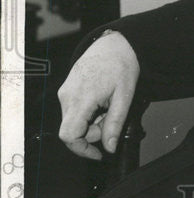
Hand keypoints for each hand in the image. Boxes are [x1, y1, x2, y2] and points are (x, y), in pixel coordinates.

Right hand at [58, 31, 139, 159]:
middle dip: (94, 132)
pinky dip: (88, 112)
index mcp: (80, 98)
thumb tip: (109, 148)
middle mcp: (66, 96)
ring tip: (109, 104)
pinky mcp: (66, 90)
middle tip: (113, 117)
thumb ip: (115, 123)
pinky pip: (74, 110)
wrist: (113, 44)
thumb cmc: (120, 64)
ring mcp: (64, 92)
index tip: (98, 153)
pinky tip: (101, 100)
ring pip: (74, 121)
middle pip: (73, 130)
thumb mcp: (124, 97)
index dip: (82, 150)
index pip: (69, 135)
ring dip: (92, 121)